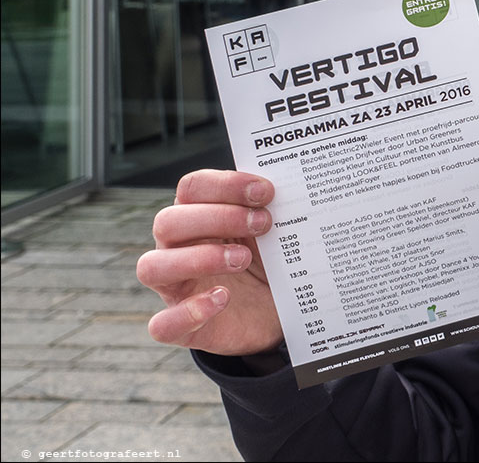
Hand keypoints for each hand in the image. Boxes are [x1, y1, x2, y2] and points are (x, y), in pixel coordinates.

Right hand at [137, 169, 283, 356]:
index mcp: (197, 215)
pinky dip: (190, 311)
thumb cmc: (268, 261)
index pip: (192, 188)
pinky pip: (163, 324)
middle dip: (217, 217)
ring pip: (152, 267)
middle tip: (262, 223)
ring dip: (198, 258)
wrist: (278, 311)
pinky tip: (223, 298)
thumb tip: (292, 184)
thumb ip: (270, 209)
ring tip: (242, 259)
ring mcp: (175, 288)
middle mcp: (176, 248)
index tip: (265, 191)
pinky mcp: (182, 328)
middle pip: (168, 222)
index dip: (225, 185)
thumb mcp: (272, 233)